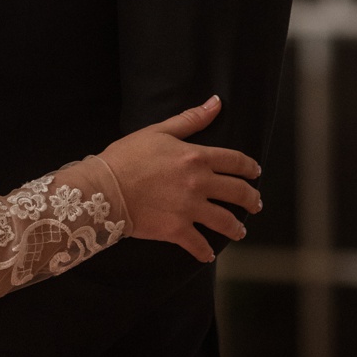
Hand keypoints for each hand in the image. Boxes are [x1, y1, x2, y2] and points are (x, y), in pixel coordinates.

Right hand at [97, 96, 259, 260]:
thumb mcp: (157, 132)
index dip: (250, 167)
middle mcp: (199, 184)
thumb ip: (190, 120)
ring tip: (239, 230)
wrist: (102, 187)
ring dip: (236, 228)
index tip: (254, 173)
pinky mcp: (176, 229)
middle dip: (252, 199)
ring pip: (227, 221)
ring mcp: (190, 209)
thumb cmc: (125, 157)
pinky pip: (198, 245)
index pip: (236, 161)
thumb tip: (216, 103)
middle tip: (255, 204)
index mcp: (196, 157)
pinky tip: (207, 253)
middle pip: (239, 193)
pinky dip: (205, 251)